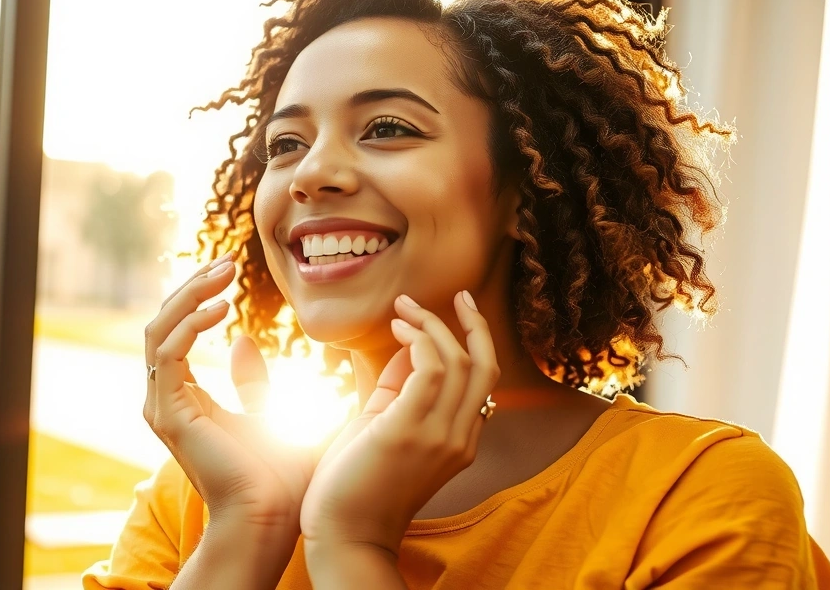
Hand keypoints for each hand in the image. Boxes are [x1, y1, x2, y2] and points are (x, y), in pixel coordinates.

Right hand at [142, 252, 317, 533]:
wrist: (269, 519)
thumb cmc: (276, 477)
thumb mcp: (270, 412)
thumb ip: (252, 381)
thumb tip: (242, 340)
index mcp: (184, 399)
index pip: (177, 330)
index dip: (199, 295)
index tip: (231, 269)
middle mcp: (165, 400)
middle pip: (163, 322)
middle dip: (193, 286)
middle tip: (227, 261)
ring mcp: (162, 407)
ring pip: (159, 330)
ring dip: (191, 296)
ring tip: (226, 274)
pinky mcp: (169, 413)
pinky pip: (167, 354)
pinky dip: (190, 324)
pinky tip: (223, 308)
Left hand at [300, 290, 499, 553]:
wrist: (344, 534)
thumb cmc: (356, 483)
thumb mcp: (385, 427)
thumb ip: (399, 388)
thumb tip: (408, 346)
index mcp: (460, 440)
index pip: (484, 381)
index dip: (473, 340)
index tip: (455, 310)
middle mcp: (459, 438)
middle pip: (485, 365)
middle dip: (472, 323)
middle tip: (452, 295)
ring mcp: (439, 436)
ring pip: (458, 361)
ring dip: (433, 325)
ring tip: (405, 310)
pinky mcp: (410, 432)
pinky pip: (430, 369)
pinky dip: (419, 340)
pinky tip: (398, 330)